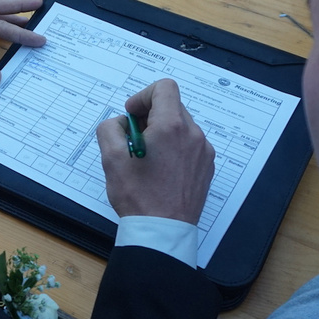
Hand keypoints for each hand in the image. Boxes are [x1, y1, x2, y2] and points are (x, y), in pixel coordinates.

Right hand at [97, 79, 214, 224]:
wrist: (162, 230)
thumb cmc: (138, 196)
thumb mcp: (111, 159)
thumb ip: (111, 128)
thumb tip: (123, 123)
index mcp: (171, 126)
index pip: (164, 88)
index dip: (143, 96)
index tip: (132, 116)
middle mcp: (193, 134)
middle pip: (172, 106)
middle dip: (150, 116)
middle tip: (135, 139)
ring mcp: (203, 151)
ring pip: (181, 126)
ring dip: (163, 132)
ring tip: (148, 158)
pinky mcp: (207, 166)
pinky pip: (190, 144)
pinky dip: (175, 147)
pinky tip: (162, 169)